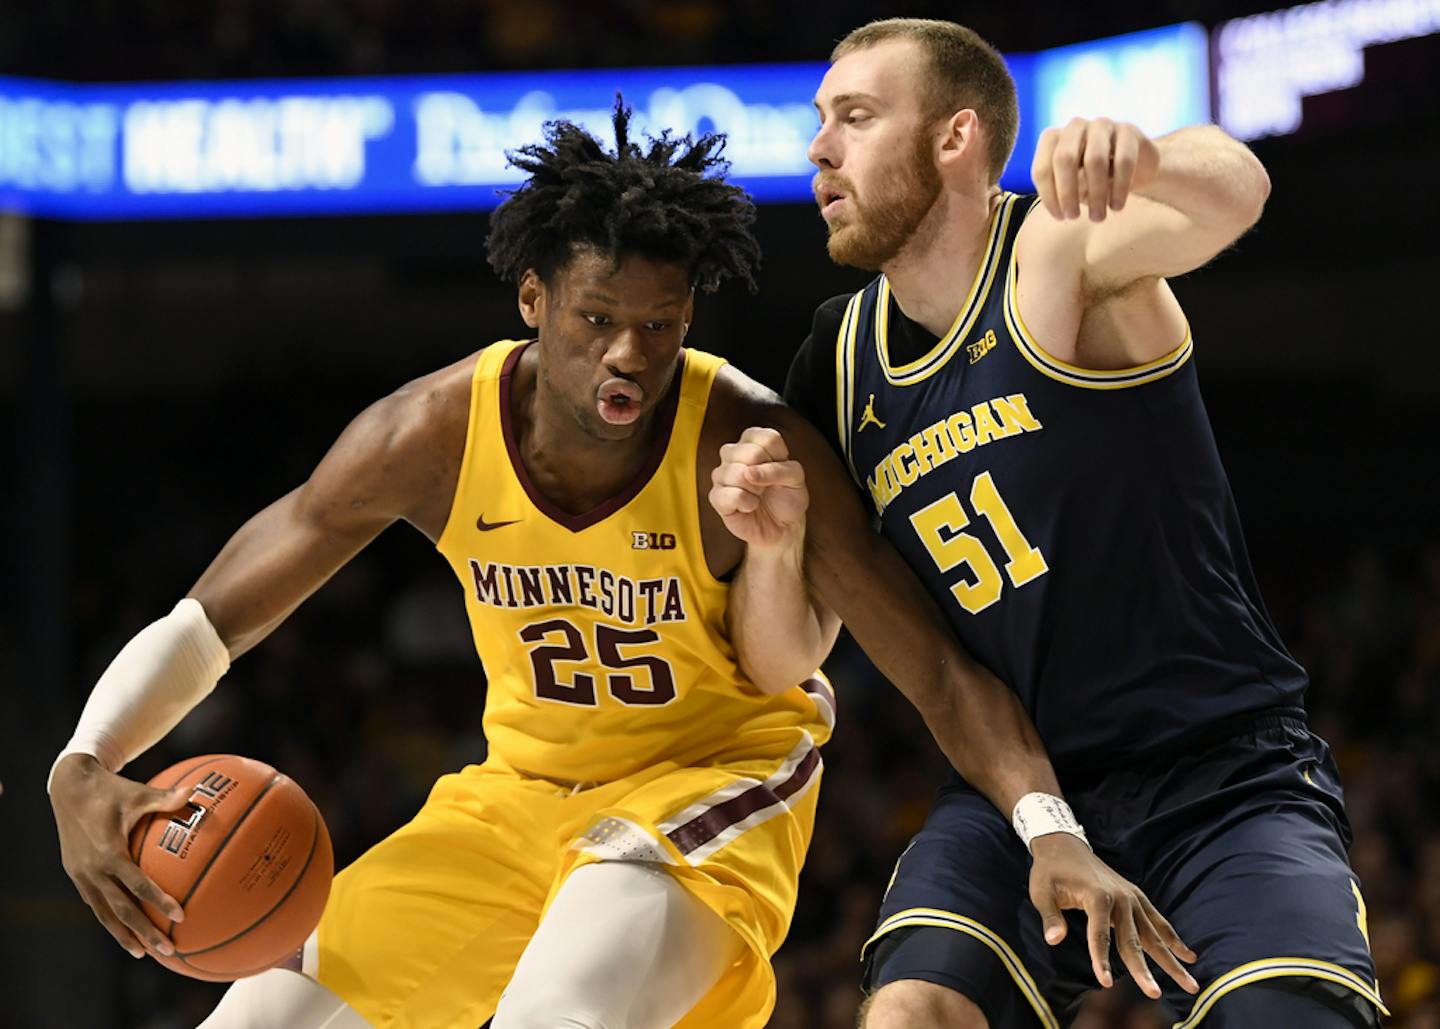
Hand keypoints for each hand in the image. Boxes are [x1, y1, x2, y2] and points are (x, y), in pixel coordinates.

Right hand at [50, 753, 190, 958]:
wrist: (69, 788)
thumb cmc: (111, 789)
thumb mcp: (138, 792)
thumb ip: (166, 798)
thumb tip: (196, 791)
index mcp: (110, 853)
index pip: (138, 886)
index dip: (159, 902)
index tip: (180, 917)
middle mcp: (93, 870)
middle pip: (121, 910)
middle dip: (144, 933)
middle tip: (168, 950)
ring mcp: (81, 875)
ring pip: (104, 913)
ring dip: (124, 935)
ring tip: (143, 953)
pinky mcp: (75, 874)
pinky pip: (94, 903)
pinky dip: (109, 918)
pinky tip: (124, 930)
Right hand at [709, 427, 808, 549]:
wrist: (781, 527)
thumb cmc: (786, 498)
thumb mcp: (795, 478)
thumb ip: (779, 469)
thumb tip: (749, 472)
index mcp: (754, 441)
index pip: (766, 438)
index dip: (779, 457)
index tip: (781, 468)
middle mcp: (734, 453)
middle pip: (751, 452)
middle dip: (766, 473)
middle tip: (768, 484)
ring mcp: (722, 474)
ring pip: (737, 473)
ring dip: (756, 489)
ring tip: (759, 496)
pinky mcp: (717, 496)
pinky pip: (729, 494)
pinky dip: (746, 503)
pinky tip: (750, 505)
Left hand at [1028, 833, 1197, 998]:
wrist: (1064, 845)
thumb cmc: (1050, 871)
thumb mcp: (1041, 892)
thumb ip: (1050, 917)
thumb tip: (1054, 940)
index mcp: (1097, 896)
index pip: (1099, 935)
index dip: (1101, 959)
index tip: (1105, 983)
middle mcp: (1121, 898)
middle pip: (1132, 940)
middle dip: (1143, 970)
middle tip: (1154, 994)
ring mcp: (1132, 897)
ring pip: (1154, 935)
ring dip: (1172, 960)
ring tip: (1191, 984)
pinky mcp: (1137, 897)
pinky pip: (1158, 921)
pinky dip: (1173, 939)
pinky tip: (1188, 956)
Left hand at [1032, 118, 1159, 222]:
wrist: (1137, 167)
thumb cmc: (1094, 179)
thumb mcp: (1072, 186)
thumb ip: (1059, 192)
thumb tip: (1059, 208)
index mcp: (1054, 139)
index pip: (1042, 168)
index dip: (1049, 196)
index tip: (1060, 217)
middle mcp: (1075, 127)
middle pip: (1065, 158)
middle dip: (1067, 192)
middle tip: (1074, 217)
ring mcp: (1102, 125)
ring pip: (1095, 159)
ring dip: (1095, 194)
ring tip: (1098, 217)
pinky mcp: (1128, 131)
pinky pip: (1123, 160)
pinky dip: (1119, 188)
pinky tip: (1117, 206)